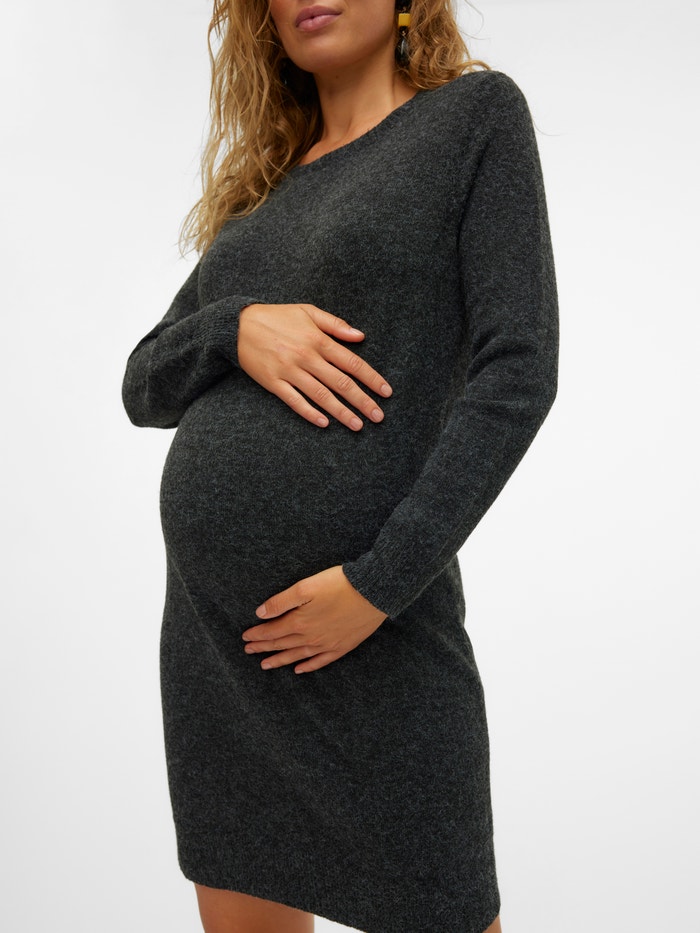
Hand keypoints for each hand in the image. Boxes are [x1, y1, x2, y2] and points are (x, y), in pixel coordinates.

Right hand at [237, 303, 392, 430]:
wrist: (237, 325)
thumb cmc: (276, 317)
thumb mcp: (307, 312)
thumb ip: (335, 324)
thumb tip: (361, 336)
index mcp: (318, 339)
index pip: (352, 362)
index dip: (371, 378)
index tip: (386, 392)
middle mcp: (306, 357)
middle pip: (341, 383)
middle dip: (362, 401)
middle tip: (378, 416)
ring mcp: (289, 371)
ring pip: (321, 396)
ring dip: (341, 412)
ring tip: (357, 425)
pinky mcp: (273, 383)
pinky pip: (294, 401)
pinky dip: (310, 413)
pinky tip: (324, 423)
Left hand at [241, 565, 386, 672]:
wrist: (374, 592)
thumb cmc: (340, 584)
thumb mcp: (306, 586)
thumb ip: (282, 601)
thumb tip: (261, 613)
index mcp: (300, 621)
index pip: (272, 631)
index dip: (257, 635)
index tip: (245, 637)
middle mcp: (311, 637)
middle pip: (282, 645)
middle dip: (263, 648)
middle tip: (248, 651)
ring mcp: (327, 644)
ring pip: (298, 656)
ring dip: (280, 660)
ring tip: (265, 665)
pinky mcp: (342, 647)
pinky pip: (320, 662)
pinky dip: (308, 667)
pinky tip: (299, 669)